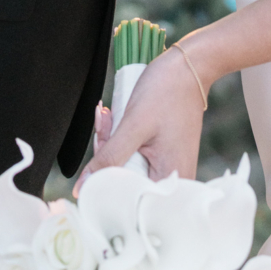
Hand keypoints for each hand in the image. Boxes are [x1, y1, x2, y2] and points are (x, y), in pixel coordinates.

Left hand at [74, 48, 205, 189]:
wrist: (187, 68)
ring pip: (128, 169)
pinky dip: (123, 141)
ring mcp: (169, 169)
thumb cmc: (166, 92)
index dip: (105, 182)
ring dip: (113, 145)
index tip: (97, 152)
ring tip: (108, 117)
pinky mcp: (165, 157)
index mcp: (171, 182)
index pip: (129, 201)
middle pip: (127, 184)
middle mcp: (173, 182)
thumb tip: (83, 188)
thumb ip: (109, 158)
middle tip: (103, 124)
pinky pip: (136, 158)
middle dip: (107, 156)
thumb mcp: (133, 125)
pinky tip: (115, 119)